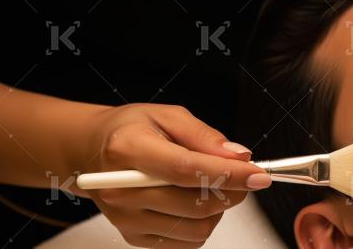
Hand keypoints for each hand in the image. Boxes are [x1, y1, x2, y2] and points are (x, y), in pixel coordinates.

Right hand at [78, 103, 268, 247]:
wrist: (94, 152)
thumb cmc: (132, 130)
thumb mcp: (169, 115)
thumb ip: (205, 136)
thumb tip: (239, 156)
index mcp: (128, 150)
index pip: (186, 170)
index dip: (228, 175)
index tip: (258, 174)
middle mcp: (121, 190)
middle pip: (194, 204)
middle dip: (231, 191)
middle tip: (244, 175)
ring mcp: (126, 219)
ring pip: (196, 229)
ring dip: (218, 209)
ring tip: (211, 185)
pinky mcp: (134, 237)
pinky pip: (186, 242)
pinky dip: (202, 224)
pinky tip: (195, 201)